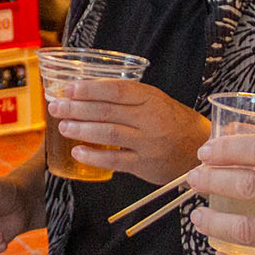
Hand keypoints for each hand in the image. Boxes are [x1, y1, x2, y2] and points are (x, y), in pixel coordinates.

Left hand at [50, 80, 206, 186]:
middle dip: (77, 109)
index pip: (116, 90)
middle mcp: (150, 119)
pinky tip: (77, 152)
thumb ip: (126, 97)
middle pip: (107, 111)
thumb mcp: (154, 100)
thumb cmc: (171, 120)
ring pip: (108, 134)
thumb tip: (85, 93)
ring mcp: (148, 143)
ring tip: (63, 126)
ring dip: (81, 129)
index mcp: (151, 98)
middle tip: (55, 107)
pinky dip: (93, 156)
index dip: (90, 89)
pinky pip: (115, 160)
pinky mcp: (145, 164)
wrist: (198, 147)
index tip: (69, 89)